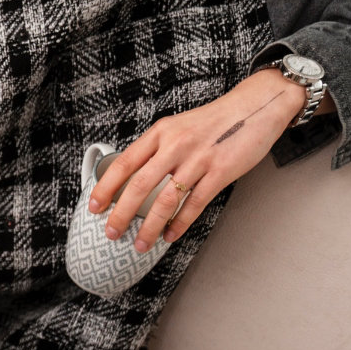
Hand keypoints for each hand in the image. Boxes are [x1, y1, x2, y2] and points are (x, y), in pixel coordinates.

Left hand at [88, 68, 324, 251]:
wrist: (256, 106)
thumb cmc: (213, 121)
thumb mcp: (177, 126)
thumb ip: (156, 149)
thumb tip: (131, 178)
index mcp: (160, 132)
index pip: (123, 163)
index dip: (105, 187)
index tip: (94, 207)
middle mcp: (175, 145)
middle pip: (139, 186)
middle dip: (121, 214)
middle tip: (111, 233)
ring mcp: (198, 159)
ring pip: (165, 200)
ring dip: (149, 227)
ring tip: (140, 244)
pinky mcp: (220, 171)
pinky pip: (194, 204)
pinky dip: (179, 223)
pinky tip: (170, 235)